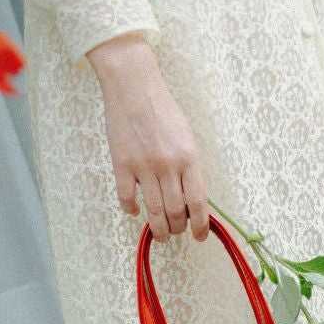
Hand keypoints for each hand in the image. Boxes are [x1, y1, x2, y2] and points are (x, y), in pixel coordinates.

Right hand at [87, 35, 209, 241]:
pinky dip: (132, 210)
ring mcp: (144, 167)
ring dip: (159, 229)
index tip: (199, 236)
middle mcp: (168, 165)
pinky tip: (135, 209)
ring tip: (161, 233)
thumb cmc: (162, 110)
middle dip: (178, 229)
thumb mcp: (186, 137)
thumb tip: (191, 200)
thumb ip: (189, 167)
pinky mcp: (122, 165)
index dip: (200, 226)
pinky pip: (127, 199)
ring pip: (154, 213)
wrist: (134, 87)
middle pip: (175, 213)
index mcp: (188, 157)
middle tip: (176, 231)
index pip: (198, 202)